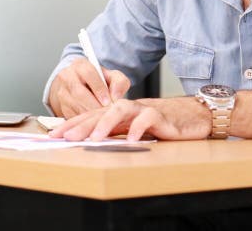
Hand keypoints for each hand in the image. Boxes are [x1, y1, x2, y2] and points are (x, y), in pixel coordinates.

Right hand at [48, 57, 130, 117]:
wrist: (81, 87)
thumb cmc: (99, 82)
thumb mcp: (112, 77)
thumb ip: (119, 82)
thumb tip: (116, 96)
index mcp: (80, 65)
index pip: (89, 73)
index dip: (99, 89)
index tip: (108, 101)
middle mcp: (67, 76)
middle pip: (79, 93)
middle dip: (95, 106)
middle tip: (107, 114)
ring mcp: (62, 92)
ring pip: (75, 106)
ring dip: (90, 116)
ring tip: (102, 120)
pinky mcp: (61, 106)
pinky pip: (72, 116)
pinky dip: (84, 122)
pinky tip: (94, 124)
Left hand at [49, 97, 210, 141]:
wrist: (196, 115)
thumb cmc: (165, 124)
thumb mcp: (136, 129)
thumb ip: (117, 133)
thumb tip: (92, 142)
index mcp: (120, 113)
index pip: (92, 115)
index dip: (73, 124)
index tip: (55, 135)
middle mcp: (129, 109)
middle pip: (101, 111)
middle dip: (81, 124)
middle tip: (65, 137)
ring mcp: (145, 110)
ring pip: (121, 109)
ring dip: (106, 123)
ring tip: (94, 138)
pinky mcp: (162, 116)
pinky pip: (149, 118)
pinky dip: (139, 127)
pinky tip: (131, 139)